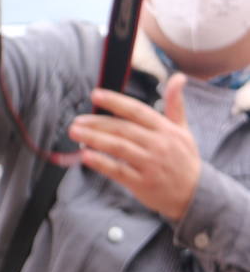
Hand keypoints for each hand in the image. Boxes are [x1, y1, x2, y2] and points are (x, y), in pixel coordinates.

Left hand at [68, 76, 199, 221]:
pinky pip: (118, 170)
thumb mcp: (183, 130)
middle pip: (123, 129)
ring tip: (75, 133)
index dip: (115, 101)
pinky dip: (101, 162)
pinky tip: (85, 156)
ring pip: (118, 147)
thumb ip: (175, 104)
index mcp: (166, 129)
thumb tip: (178, 77)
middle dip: (97, 123)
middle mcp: (158, 144)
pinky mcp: (142, 182)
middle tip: (76, 120)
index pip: (137, 111)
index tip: (95, 94)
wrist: (196, 194)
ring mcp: (150, 164)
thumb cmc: (184, 159)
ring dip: (94, 139)